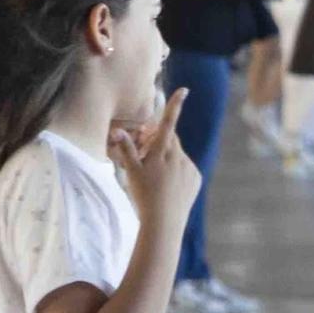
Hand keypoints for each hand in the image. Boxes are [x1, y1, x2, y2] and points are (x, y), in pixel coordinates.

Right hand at [108, 89, 199, 229]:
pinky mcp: (196, 178)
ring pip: (177, 154)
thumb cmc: (144, 196)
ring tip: (154, 175)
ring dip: (166, 156)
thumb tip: (117, 130)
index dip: (174, 105)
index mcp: (163, 152)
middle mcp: (180, 157)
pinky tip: (167, 184)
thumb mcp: (131, 171)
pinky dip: (176, 169)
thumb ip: (126, 148)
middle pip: (169, 138)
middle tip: (144, 150)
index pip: (168, 123)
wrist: (165, 222)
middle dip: (158, 139)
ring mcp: (190, 168)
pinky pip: (185, 167)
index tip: (184, 90)